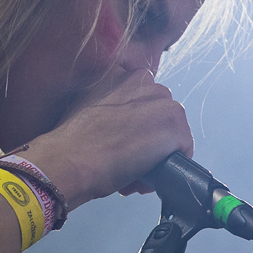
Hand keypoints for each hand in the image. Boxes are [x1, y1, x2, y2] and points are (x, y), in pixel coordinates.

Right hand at [14, 69, 192, 210]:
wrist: (71, 158)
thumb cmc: (71, 139)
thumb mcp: (85, 105)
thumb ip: (107, 104)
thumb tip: (118, 124)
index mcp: (124, 74)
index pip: (143, 101)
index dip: (136, 126)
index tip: (122, 142)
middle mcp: (146, 82)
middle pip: (160, 117)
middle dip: (148, 140)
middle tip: (127, 161)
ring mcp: (164, 104)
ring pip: (172, 135)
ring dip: (157, 156)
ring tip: (133, 174)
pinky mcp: (176, 128)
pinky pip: (181, 153)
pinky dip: (167, 170)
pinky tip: (142, 178)